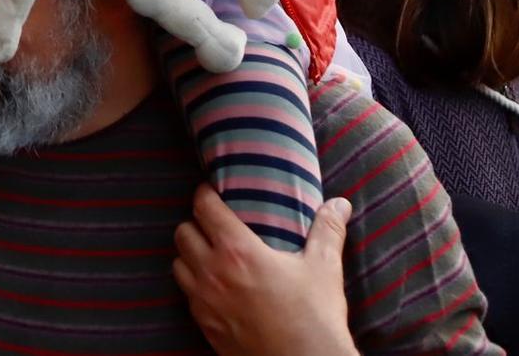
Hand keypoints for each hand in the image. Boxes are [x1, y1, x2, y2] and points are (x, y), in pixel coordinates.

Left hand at [172, 187, 357, 355]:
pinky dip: (194, 287)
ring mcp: (205, 303)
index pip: (204, 208)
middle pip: (183, 234)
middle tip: (213, 225)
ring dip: (190, 256)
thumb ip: (328, 230)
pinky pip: (187, 298)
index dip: (205, 194)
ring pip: (178, 265)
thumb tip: (340, 203)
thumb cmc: (313, 316)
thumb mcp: (324, 267)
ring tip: (209, 255)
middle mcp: (212, 273)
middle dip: (195, 224)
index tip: (212, 191)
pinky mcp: (205, 327)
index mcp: (237, 251)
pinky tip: (214, 288)